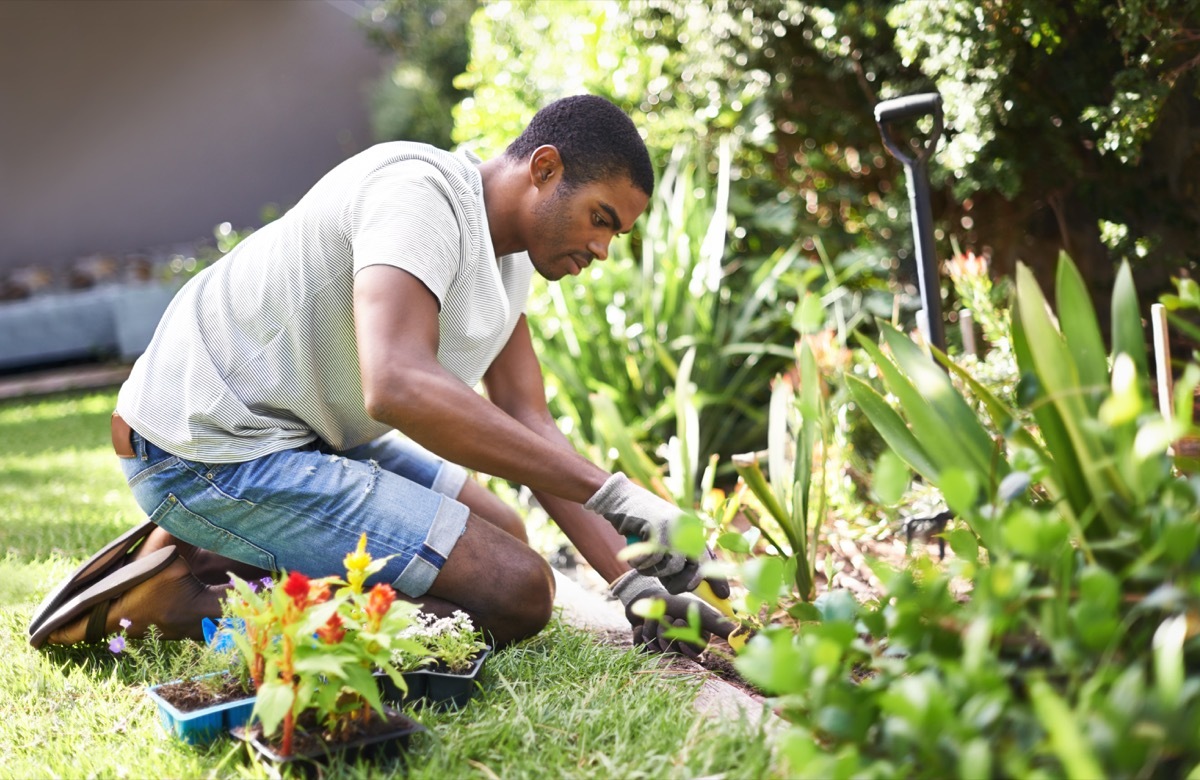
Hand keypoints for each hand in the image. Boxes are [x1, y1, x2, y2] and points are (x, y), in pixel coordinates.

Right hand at [586, 473, 708, 593]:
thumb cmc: (641, 526)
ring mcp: (673, 527)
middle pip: (697, 566)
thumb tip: (693, 585)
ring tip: (643, 565)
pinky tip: (634, 556)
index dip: (717, 579)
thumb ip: (678, 559)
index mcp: (691, 530)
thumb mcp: (664, 540)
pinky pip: (653, 560)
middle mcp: (687, 527)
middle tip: (670, 587)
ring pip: (674, 566)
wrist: (621, 500)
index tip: (724, 595)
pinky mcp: (657, 527)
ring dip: (655, 572)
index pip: (709, 558)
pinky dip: (641, 564)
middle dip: (684, 583)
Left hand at [610, 571, 735, 657]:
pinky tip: (641, 624)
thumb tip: (747, 638)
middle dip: (668, 629)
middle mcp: (678, 649)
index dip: (685, 639)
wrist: (650, 597)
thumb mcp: (701, 613)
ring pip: (655, 647)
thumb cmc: (678, 604)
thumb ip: (721, 626)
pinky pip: (639, 645)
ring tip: (654, 617)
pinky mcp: (643, 648)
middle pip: (673, 650)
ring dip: (652, 627)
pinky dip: (639, 631)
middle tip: (668, 617)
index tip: (682, 622)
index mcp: (694, 643)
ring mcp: (660, 650)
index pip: (693, 652)